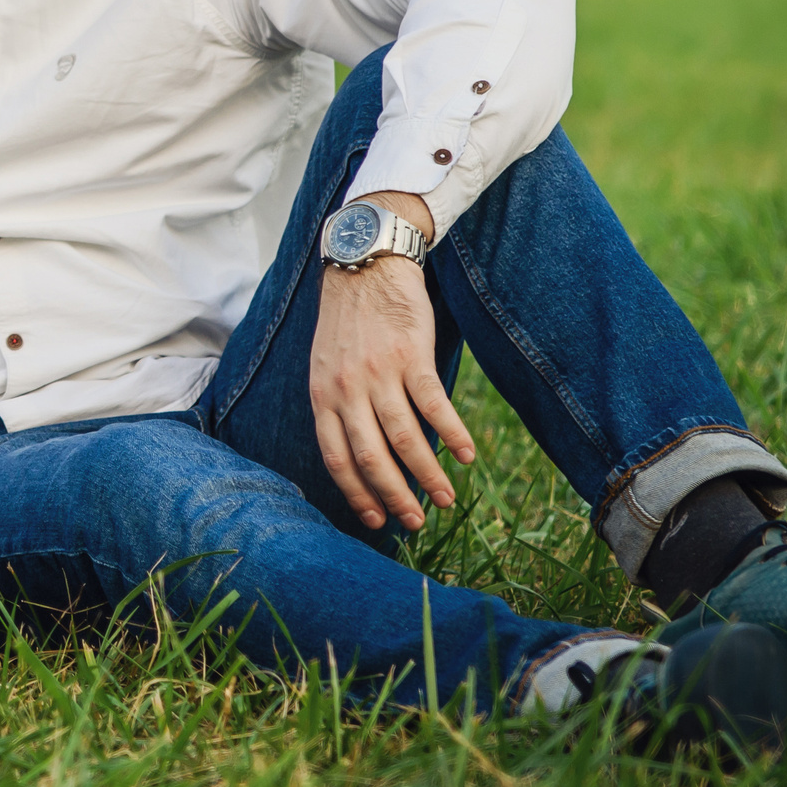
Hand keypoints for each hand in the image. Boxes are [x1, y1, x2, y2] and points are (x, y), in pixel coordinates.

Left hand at [308, 192, 473, 531]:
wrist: (366, 263)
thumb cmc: (349, 322)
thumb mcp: (326, 365)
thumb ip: (338, 405)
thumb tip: (361, 454)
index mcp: (321, 394)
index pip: (335, 457)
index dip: (356, 493)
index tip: (376, 520)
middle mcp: (345, 388)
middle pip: (369, 455)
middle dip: (393, 495)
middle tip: (415, 523)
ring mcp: (378, 372)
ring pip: (403, 436)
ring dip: (426, 474)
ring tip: (444, 499)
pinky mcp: (411, 354)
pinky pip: (433, 404)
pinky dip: (451, 433)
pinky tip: (466, 456)